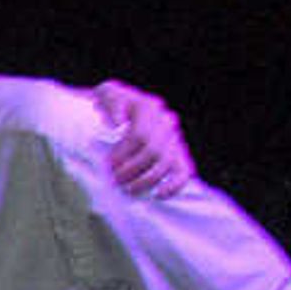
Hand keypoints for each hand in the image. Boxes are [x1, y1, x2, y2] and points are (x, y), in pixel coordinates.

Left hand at [90, 79, 192, 197]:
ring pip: (167, 163)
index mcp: (148, 107)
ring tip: (128, 189)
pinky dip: (174, 186)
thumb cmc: (111, 104)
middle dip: (132, 169)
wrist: (120, 108)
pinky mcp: (178, 154)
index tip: (109, 164)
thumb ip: (111, 104)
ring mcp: (174, 138)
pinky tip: (158, 195)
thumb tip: (117, 124)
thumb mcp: (106, 94)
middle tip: (115, 179)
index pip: (140, 135)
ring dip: (146, 180)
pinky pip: (184, 172)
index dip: (124, 153)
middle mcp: (165, 122)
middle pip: (153, 151)